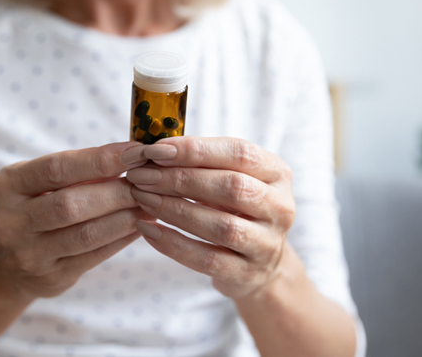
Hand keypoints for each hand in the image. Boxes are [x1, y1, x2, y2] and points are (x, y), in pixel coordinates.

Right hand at [0, 142, 153, 299]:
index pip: (57, 168)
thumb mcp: (41, 184)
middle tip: (149, 181)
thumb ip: (79, 171)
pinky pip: (94, 256)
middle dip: (116, 191)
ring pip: (86, 234)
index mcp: (9, 184)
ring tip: (151, 203)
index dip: (100, 159)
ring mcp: (29, 253)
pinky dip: (122, 239)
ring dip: (125, 217)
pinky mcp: (50, 278)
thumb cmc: (36, 209)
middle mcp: (12, 220)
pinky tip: (141, 225)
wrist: (6, 266)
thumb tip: (132, 156)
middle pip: (71, 204)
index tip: (135, 152)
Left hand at [126, 136, 294, 299]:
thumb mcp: (232, 178)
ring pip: (221, 225)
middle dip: (179, 178)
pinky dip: (174, 244)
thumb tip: (154, 148)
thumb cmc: (237, 209)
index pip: (239, 153)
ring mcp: (267, 243)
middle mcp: (280, 207)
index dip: (195, 150)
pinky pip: (207, 259)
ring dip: (174, 210)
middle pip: (231, 187)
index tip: (155, 149)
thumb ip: (202, 162)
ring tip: (143, 199)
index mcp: (277, 173)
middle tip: (141, 175)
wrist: (262, 264)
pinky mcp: (247, 273)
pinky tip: (149, 231)